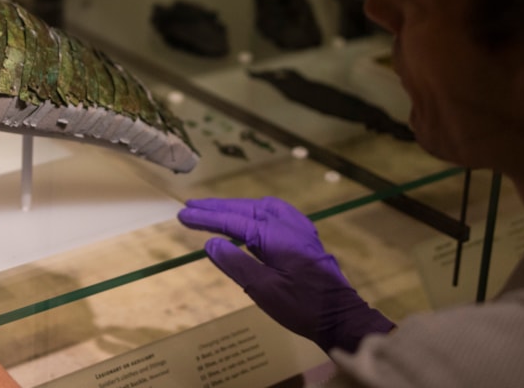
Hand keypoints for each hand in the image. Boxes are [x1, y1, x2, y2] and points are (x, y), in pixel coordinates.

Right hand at [178, 196, 393, 352]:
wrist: (341, 317)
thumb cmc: (301, 306)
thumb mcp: (263, 289)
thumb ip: (236, 263)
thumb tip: (211, 243)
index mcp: (275, 235)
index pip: (233, 220)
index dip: (207, 218)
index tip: (183, 215)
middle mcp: (287, 224)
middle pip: (245, 208)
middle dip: (217, 207)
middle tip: (191, 207)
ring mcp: (298, 228)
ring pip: (260, 207)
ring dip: (235, 206)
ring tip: (213, 209)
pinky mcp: (304, 237)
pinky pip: (274, 213)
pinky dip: (254, 211)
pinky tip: (249, 217)